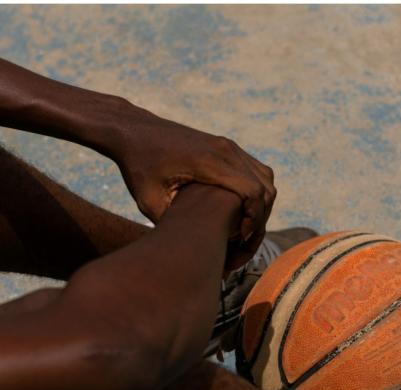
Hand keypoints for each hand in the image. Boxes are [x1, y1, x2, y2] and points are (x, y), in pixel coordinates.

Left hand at [110, 106, 275, 249]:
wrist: (134, 131)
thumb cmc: (138, 167)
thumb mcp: (148, 201)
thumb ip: (174, 223)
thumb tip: (193, 248)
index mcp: (210, 163)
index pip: (254, 192)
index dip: (254, 220)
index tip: (240, 239)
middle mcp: (225, 150)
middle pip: (266, 187)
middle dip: (261, 217)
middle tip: (243, 240)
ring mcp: (228, 145)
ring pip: (265, 178)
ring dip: (261, 204)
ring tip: (243, 228)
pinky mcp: (226, 146)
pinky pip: (255, 170)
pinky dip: (255, 192)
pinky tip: (237, 211)